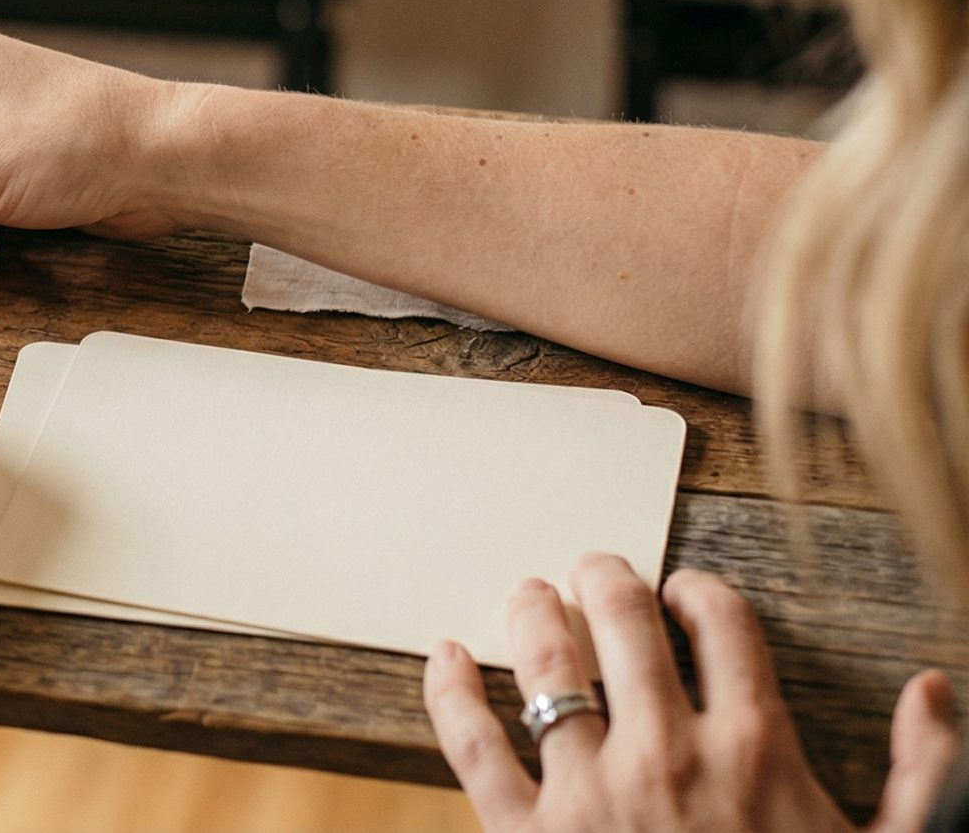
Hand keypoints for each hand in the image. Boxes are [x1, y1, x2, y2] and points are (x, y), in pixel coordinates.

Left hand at [423, 555, 959, 831]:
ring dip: (532, 615)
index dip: (698, 592)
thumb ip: (920, 773)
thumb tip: (932, 691)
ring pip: (546, 666)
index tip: (682, 590)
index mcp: (754, 751)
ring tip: (529, 594)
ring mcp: (588, 793)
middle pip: (621, 622)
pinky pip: (471, 744)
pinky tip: (443, 656)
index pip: (720, 625)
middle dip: (605, 579)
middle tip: (593, 568)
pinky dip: (448, 691)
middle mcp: (666, 755)